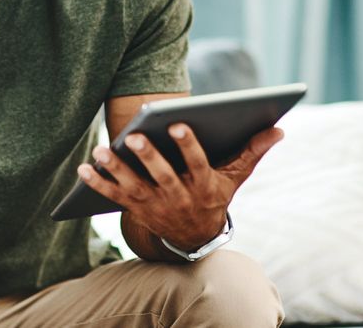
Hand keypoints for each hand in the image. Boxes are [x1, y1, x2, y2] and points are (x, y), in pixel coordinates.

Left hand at [78, 124, 282, 250]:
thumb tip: (279, 128)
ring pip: (134, 187)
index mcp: (203, 186)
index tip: (177, 123)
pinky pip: (114, 196)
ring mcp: (155, 205)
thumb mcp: (235, 178)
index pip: (197, 164)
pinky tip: (83, 168)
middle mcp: (178, 198)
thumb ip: (252, 151)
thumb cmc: (214, 196)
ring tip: (103, 149)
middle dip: (149, 157)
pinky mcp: (135, 209)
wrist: (195, 239)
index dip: (188, 145)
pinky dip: (98, 184)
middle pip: (162, 177)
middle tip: (135, 137)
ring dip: (117, 170)